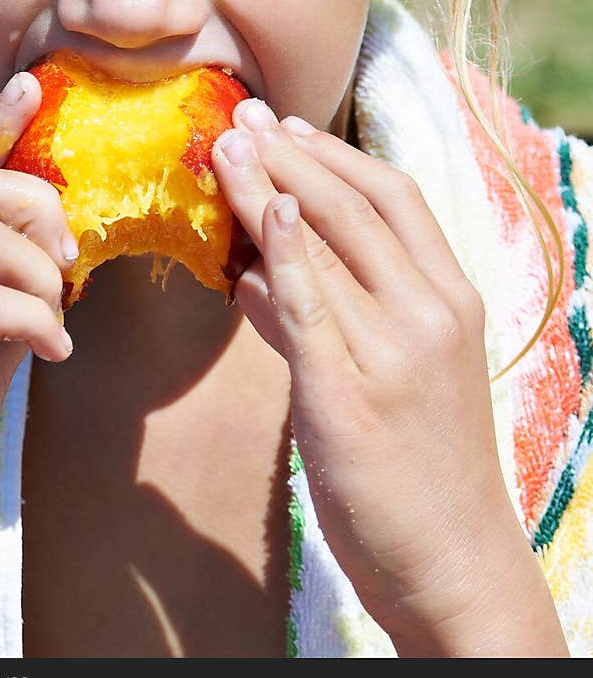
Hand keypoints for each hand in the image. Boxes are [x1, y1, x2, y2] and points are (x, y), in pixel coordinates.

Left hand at [212, 99, 566, 654]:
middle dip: (292, 153)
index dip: (335, 153)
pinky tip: (259, 214)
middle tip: (241, 116)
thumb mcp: (393, 374)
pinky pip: (311, 307)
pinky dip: (285, 254)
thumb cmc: (420, 464)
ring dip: (270, 186)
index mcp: (451, 299)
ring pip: (329, 243)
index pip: (395, 196)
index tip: (285, 125)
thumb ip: (322, 316)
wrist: (451, 561)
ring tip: (226, 147)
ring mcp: (394, 352)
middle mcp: (431, 313)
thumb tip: (252, 273)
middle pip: (357, 205)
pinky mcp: (349, 395)